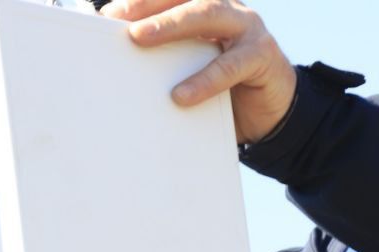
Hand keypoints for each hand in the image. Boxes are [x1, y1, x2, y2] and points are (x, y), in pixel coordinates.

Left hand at [102, 0, 296, 143]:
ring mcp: (247, 27)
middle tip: (117, 19)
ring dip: (171, 24)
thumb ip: (167, 59)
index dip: (140, 1)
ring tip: (140, 38)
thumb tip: (120, 61)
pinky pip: (230, 65)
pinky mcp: (262, 55)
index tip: (106, 15)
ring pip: (207, 14)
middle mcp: (227, 8)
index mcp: (205, 9)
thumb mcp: (192, 69)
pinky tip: (181, 95)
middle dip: (148, 3)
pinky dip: (204, 79)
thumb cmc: (226, 88)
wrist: (273, 113)